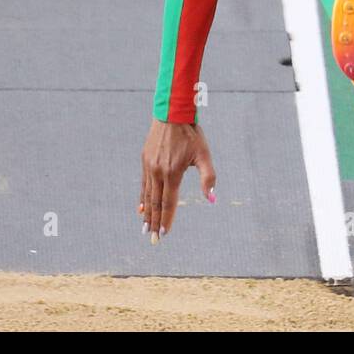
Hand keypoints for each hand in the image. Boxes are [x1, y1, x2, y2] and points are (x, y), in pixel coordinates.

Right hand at [139, 118, 215, 242]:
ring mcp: (149, 167)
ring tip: (145, 229)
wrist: (172, 113)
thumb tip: (212, 199)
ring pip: (147, 196)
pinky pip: (143, 185)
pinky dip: (143, 199)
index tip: (164, 234)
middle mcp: (158, 172)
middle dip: (154, 223)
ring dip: (147, 214)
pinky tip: (141, 209)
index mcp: (172, 173)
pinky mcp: (145, 161)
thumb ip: (208, 177)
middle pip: (156, 203)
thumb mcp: (204, 155)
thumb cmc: (192, 134)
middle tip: (153, 239)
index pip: (169, 202)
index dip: (167, 219)